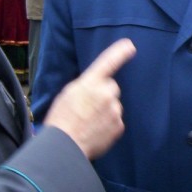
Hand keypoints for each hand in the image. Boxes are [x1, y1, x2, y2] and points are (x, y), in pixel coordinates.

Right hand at [44, 38, 135, 158]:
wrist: (64, 146)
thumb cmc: (62, 119)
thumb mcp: (68, 94)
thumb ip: (86, 85)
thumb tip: (97, 85)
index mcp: (90, 82)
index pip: (108, 62)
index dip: (119, 52)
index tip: (129, 45)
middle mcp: (106, 93)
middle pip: (111, 87)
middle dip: (104, 94)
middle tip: (87, 107)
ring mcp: (114, 110)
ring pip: (114, 105)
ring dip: (105, 111)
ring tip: (88, 122)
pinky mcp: (119, 125)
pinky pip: (115, 120)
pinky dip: (108, 125)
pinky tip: (94, 130)